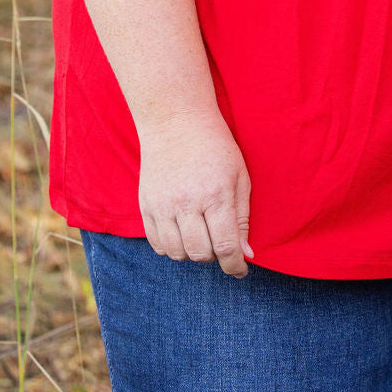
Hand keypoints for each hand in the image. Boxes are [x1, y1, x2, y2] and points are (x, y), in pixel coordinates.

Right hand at [137, 109, 253, 276]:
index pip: (225, 247)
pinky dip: (171, 247)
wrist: (175, 120)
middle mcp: (187, 203)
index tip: (240, 270)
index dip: (235, 266)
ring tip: (200, 234)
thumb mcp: (239, 176)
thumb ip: (242, 217)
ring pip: (177, 254)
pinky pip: (157, 245)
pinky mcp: (145, 205)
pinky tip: (181, 232)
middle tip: (219, 241)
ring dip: (192, 253)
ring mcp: (163, 205)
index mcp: (216, 194)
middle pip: (201, 254)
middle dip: (215, 256)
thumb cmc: (215, 146)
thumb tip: (246, 254)